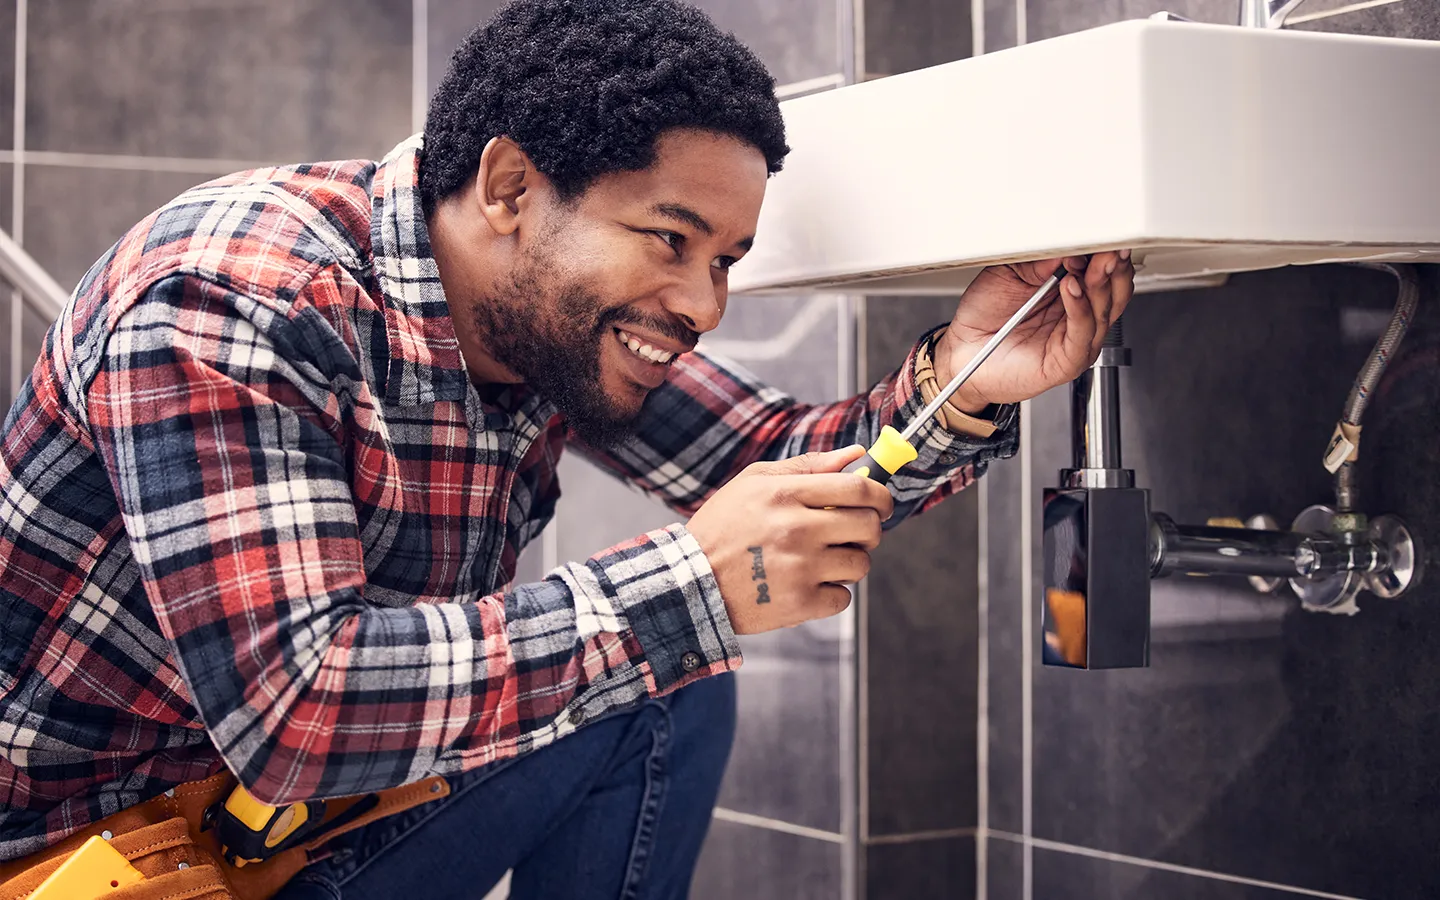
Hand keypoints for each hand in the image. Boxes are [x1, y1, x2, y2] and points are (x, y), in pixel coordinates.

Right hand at [687, 446, 894, 633]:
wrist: (691, 583)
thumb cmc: (723, 527)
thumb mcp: (754, 483)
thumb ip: (807, 466)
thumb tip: (856, 453)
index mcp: (785, 494)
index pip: (859, 487)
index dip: (880, 495)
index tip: (879, 503)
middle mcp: (796, 529)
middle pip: (869, 526)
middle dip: (869, 528)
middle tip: (852, 532)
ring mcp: (800, 569)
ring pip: (860, 564)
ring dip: (849, 562)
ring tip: (822, 560)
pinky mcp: (799, 604)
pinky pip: (843, 598)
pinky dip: (831, 594)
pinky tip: (808, 584)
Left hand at [934, 251, 1135, 411]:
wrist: (963, 351)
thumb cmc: (985, 316)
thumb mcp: (1007, 273)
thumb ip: (1037, 261)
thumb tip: (1066, 247)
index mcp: (1071, 291)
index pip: (1103, 270)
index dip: (1104, 252)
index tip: (1102, 234)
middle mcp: (1080, 315)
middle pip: (1115, 289)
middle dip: (1113, 265)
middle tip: (1108, 247)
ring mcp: (1077, 339)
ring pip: (1105, 310)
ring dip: (1100, 284)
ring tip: (1091, 264)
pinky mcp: (1068, 360)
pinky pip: (1082, 333)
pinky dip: (1080, 309)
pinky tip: (1071, 288)